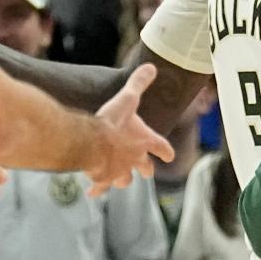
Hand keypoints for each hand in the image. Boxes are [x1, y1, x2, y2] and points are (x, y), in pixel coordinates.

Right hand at [86, 64, 174, 195]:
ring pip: (125, 181)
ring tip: (119, 178)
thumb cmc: (112, 122)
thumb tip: (151, 67)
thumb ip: (139, 83)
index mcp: (144, 141)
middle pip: (146, 169)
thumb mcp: (127, 98)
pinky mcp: (102, 178)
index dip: (166, 151)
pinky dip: (97, 189)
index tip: (168, 156)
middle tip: (147, 171)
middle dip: (146, 169)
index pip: (163, 148)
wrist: (91, 142)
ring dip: (123, 179)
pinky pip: (101, 187)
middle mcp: (135, 160)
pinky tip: (92, 192)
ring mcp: (119, 171)